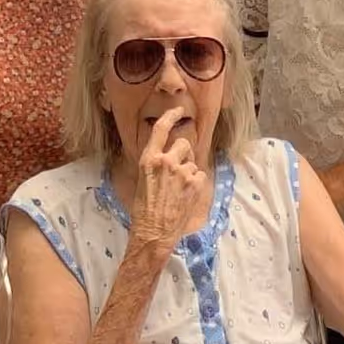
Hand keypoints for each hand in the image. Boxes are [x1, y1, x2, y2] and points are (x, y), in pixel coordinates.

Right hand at [128, 109, 208, 252]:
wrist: (153, 233)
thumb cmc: (144, 211)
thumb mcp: (143, 180)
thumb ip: (156, 165)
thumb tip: (167, 158)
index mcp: (149, 160)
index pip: (161, 129)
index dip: (171, 116)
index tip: (179, 110)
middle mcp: (166, 161)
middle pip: (183, 144)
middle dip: (184, 153)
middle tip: (179, 169)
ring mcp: (182, 172)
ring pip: (192, 163)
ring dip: (189, 173)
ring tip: (179, 190)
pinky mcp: (194, 183)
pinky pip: (200, 175)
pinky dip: (196, 184)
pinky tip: (186, 195)